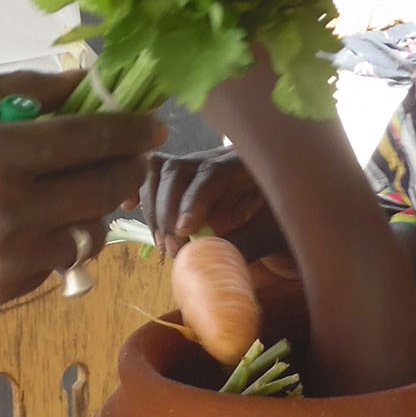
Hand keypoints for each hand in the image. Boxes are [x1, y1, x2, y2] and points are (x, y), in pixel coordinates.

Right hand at [0, 69, 163, 306]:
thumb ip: (18, 89)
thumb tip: (81, 82)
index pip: (90, 140)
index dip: (130, 129)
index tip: (152, 122)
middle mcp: (13, 212)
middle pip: (104, 188)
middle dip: (126, 166)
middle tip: (130, 152)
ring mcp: (11, 258)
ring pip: (88, 229)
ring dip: (95, 204)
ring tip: (79, 184)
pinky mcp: (4, 289)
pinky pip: (58, 258)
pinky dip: (60, 235)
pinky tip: (38, 216)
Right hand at [139, 146, 284, 258]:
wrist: (289, 218)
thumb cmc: (285, 225)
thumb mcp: (272, 235)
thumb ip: (243, 244)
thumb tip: (205, 259)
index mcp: (247, 164)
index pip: (212, 173)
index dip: (194, 201)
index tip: (184, 232)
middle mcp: (218, 157)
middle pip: (179, 169)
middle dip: (168, 210)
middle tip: (171, 248)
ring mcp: (197, 165)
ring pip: (160, 171)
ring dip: (154, 207)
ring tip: (161, 242)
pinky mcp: (184, 178)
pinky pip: (154, 173)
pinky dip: (138, 187)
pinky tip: (126, 204)